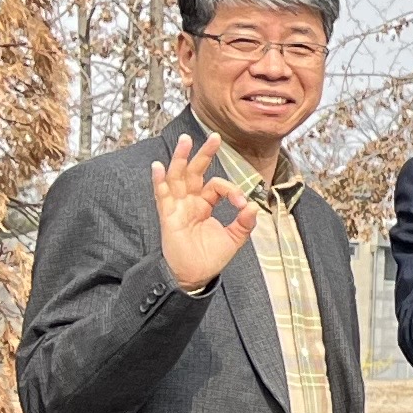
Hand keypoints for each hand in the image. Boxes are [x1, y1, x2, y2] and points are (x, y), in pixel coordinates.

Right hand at [151, 131, 260, 293]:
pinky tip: (158, 166)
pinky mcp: (168, 216)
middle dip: (204, 153)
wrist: (194, 276)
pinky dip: (159, 180)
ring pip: (178, 177)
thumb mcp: (233, 239)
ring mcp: (177, 207)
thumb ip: (244, 223)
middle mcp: (190, 202)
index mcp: (205, 204)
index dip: (232, 190)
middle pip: (195, 172)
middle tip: (214, 136)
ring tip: (185, 141)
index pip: (217, 186)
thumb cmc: (209, 257)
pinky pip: (162, 195)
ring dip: (181, 158)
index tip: (243, 203)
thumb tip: (254, 207)